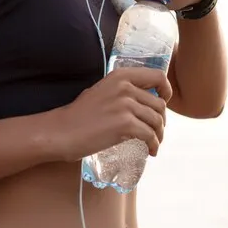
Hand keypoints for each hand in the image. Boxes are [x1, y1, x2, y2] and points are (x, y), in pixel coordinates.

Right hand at [51, 67, 172, 161]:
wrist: (61, 132)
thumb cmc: (79, 115)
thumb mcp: (102, 91)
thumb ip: (122, 91)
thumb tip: (143, 100)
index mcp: (121, 75)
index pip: (158, 76)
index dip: (166, 91)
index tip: (163, 103)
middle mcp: (126, 87)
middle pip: (160, 104)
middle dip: (161, 121)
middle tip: (155, 132)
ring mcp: (125, 105)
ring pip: (157, 121)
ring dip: (159, 136)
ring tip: (153, 144)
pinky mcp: (125, 124)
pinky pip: (150, 136)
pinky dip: (154, 146)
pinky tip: (150, 152)